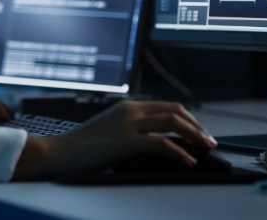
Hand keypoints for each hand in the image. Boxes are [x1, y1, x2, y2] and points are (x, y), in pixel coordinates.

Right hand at [12, 100, 215, 179]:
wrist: (58, 152)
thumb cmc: (80, 147)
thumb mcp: (109, 131)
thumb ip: (130, 130)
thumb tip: (154, 141)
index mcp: (127, 106)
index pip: (166, 106)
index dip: (187, 118)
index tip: (197, 131)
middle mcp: (130, 110)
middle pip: (174, 111)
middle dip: (196, 125)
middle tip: (208, 140)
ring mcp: (128, 124)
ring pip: (172, 123)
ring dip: (194, 135)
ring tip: (206, 147)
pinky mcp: (126, 141)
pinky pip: (161, 144)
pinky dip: (180, 152)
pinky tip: (188, 160)